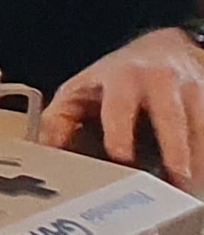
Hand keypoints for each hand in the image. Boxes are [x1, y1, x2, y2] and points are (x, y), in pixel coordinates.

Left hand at [40, 27, 203, 187]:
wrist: (164, 47)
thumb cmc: (118, 76)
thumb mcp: (82, 88)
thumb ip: (61, 118)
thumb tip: (47, 150)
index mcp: (123, 79)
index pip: (119, 108)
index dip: (119, 135)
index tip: (121, 160)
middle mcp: (161, 81)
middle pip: (171, 118)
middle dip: (175, 150)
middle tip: (176, 181)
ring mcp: (192, 89)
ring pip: (199, 124)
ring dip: (196, 156)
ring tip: (189, 187)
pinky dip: (203, 150)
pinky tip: (200, 172)